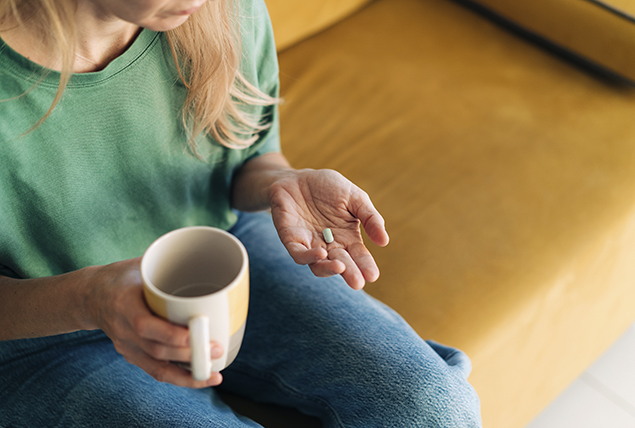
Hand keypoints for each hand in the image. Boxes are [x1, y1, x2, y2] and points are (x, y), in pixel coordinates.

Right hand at [85, 258, 222, 387]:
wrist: (90, 295)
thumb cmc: (122, 276)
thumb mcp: (140, 264)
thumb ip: (168, 265)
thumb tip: (206, 259)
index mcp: (124, 303)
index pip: (146, 325)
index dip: (172, 334)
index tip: (199, 332)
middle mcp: (122, 328)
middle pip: (156, 349)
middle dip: (189, 354)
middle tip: (217, 349)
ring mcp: (126, 345)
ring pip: (156, 367)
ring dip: (187, 374)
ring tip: (213, 374)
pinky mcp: (131, 355)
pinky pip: (155, 371)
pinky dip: (179, 377)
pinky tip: (199, 378)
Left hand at [269, 169, 388, 288]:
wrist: (297, 177)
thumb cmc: (328, 187)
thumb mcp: (355, 197)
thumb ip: (370, 217)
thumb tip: (384, 242)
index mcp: (347, 238)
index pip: (359, 256)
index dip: (365, 266)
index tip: (373, 276)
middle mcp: (329, 246)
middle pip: (341, 264)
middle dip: (350, 273)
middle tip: (358, 283)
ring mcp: (309, 244)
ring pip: (318, 265)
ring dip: (328, 269)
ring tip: (340, 268)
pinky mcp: (291, 239)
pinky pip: (299, 253)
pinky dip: (308, 256)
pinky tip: (320, 253)